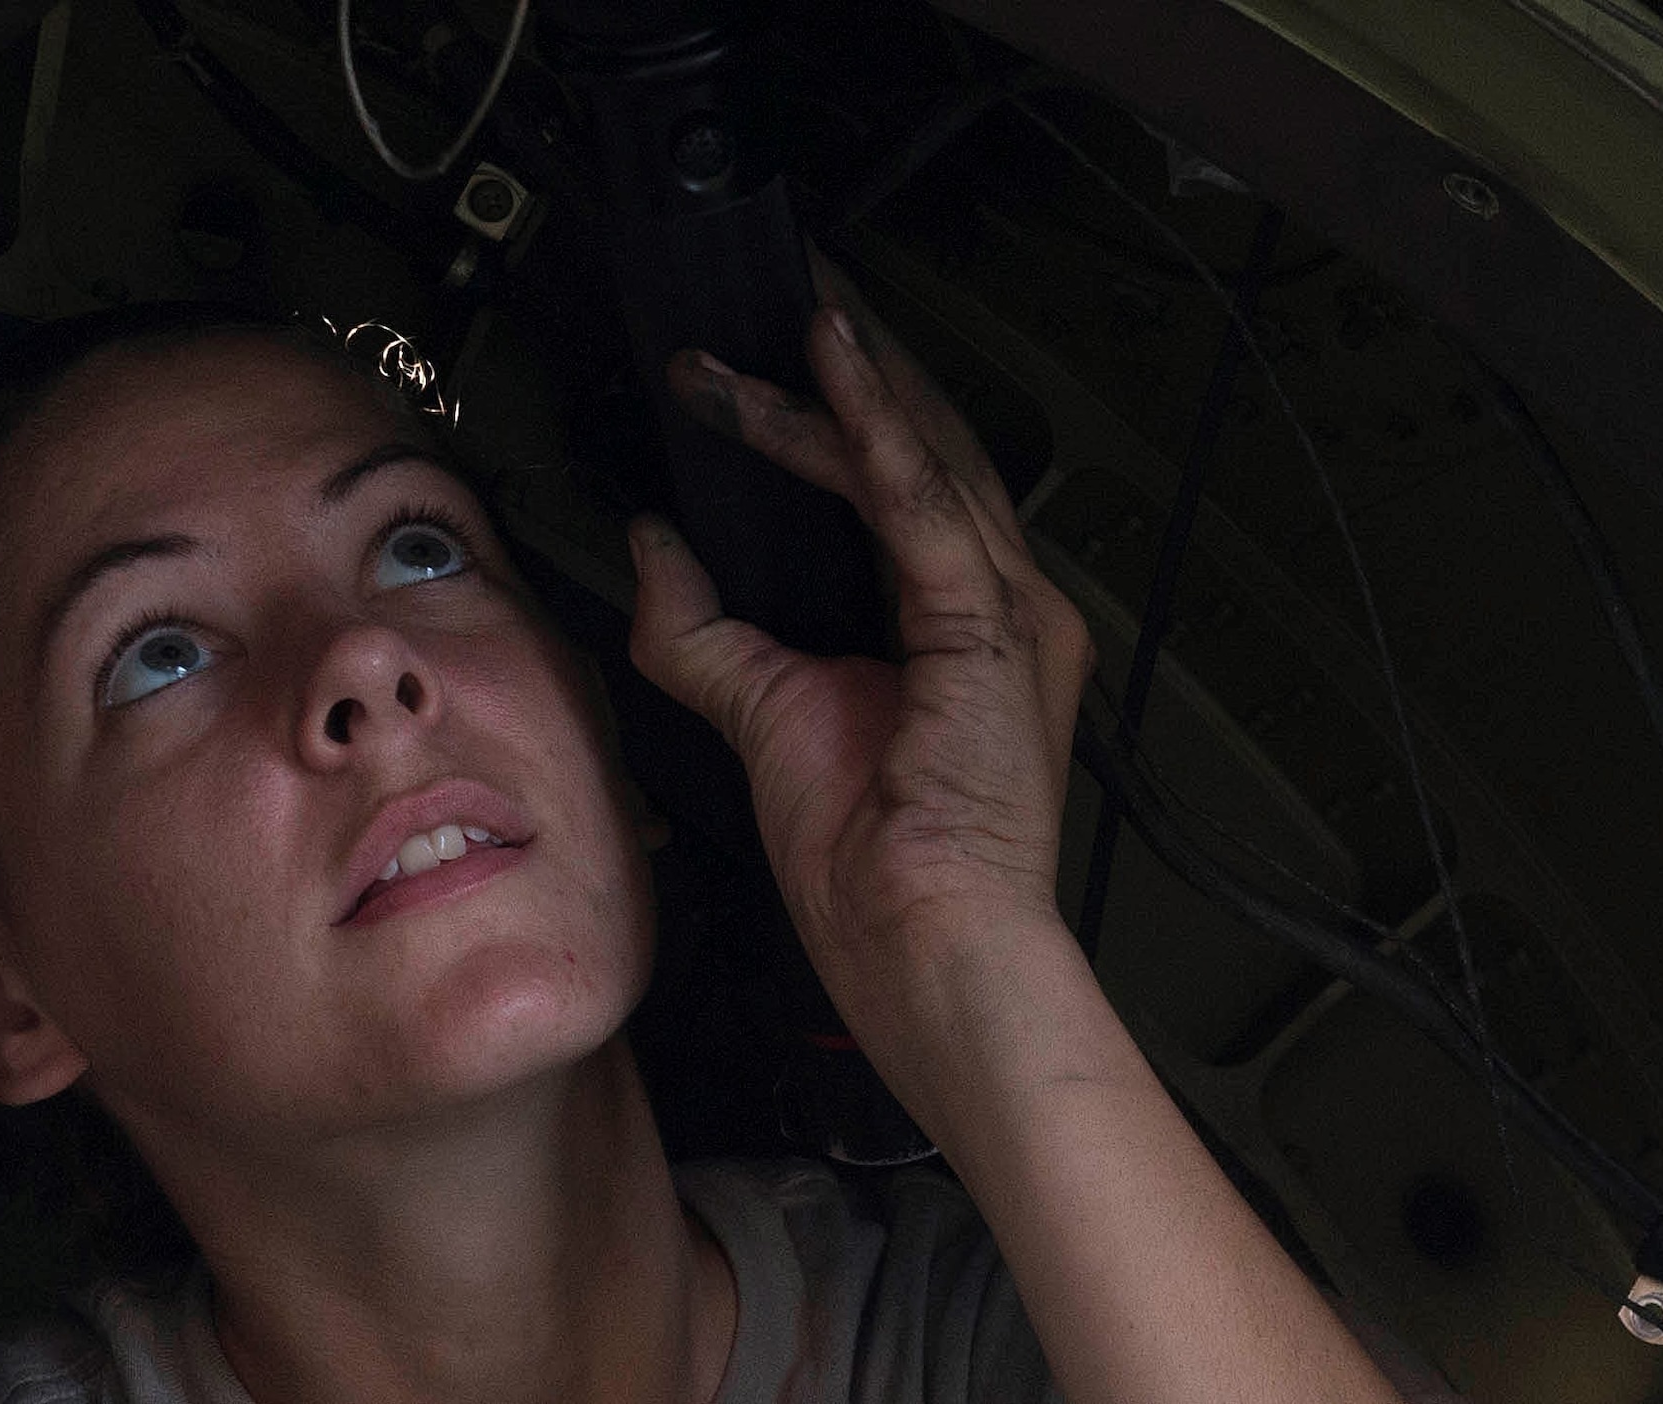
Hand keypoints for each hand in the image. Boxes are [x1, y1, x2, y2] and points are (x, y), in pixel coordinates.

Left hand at [627, 259, 1094, 1059]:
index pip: (898, 491)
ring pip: (922, 457)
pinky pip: (920, 505)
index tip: (760, 370)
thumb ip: (707, 632)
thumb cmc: (874, 867)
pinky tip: (822, 363)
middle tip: (783, 296)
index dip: (836, 418)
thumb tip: (653, 544)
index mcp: (962, 630)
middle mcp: (1002, 606)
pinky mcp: (990, 632)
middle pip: (925, 451)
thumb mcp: (766, 720)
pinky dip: (868, 427)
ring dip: (842, 382)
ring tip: (783, 311)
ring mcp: (1010, 614)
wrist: (926, 955)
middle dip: (852, 369)